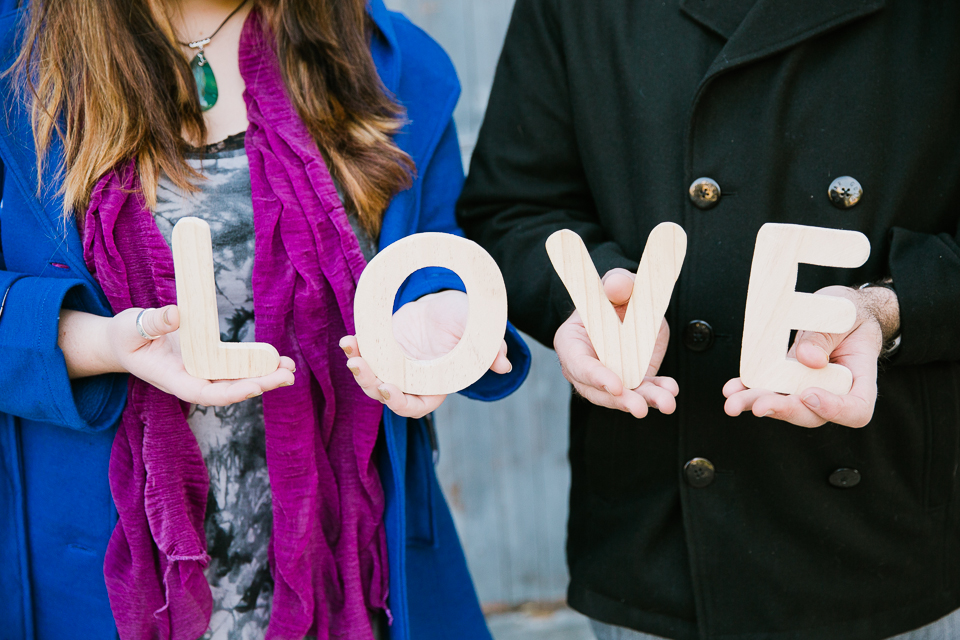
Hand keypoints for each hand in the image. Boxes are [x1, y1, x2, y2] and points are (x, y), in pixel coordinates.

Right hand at [83, 306, 295, 405]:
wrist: (123, 342)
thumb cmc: (125, 336)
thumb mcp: (132, 326)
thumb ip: (154, 322)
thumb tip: (177, 313)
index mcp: (171, 378)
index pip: (204, 392)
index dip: (230, 392)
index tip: (255, 386)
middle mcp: (190, 380)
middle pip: (228, 390)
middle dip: (259, 384)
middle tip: (287, 375)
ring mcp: (200, 372)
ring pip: (236, 380)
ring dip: (264, 376)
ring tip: (290, 368)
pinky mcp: (209, 361)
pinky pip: (235, 367)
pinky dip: (256, 364)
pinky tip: (278, 360)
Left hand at [340, 290, 511, 418]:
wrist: (448, 305)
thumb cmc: (467, 322)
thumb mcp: (482, 333)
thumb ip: (492, 349)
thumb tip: (504, 365)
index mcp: (434, 385)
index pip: (416, 405)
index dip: (400, 403)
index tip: (388, 389)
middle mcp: (411, 380)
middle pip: (387, 394)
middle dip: (371, 384)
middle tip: (359, 367)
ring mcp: (394, 365)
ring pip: (372, 377)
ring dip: (359, 369)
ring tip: (351, 352)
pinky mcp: (382, 349)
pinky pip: (366, 355)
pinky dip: (356, 349)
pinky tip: (349, 340)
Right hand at [554, 268, 678, 418]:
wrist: (631, 304)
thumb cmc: (615, 294)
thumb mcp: (617, 283)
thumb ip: (617, 283)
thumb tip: (616, 286)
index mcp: (571, 342)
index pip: (578, 364)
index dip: (595, 376)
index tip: (615, 386)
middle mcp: (586, 366)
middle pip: (598, 389)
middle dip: (620, 400)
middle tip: (639, 407)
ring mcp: (609, 376)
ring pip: (623, 395)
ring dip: (644, 400)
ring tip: (665, 403)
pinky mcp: (631, 380)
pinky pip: (643, 390)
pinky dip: (657, 391)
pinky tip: (670, 390)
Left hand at [723, 284, 899, 427]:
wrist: (842, 312)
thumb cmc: (851, 314)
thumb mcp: (844, 315)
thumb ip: (826, 337)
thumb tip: (806, 359)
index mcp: (860, 379)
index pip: (856, 410)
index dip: (834, 410)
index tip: (809, 395)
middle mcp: (834, 391)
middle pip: (812, 414)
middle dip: (784, 410)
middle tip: (759, 406)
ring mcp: (808, 388)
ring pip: (785, 406)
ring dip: (757, 404)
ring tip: (734, 402)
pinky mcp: (788, 380)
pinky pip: (769, 389)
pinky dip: (749, 390)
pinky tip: (732, 389)